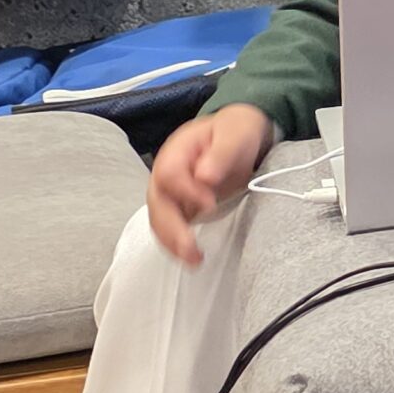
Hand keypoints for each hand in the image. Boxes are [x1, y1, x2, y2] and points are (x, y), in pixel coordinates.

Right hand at [145, 104, 276, 262]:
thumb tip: (204, 176)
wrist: (235, 135)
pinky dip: (177, 245)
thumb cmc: (235, 132)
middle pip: (158, 204)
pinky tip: (191, 258)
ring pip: (160, 221)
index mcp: (176, 152)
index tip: (210, 204)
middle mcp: (165, 175)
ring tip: (193, 260)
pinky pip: (170, 229)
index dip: (186, 192)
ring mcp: (169, 194)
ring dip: (172, 243)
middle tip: (191, 249)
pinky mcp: (178, 209)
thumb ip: (220, 153)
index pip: (170, 175)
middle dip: (172, 229)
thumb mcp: (234, 134)